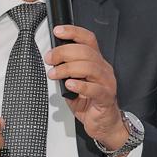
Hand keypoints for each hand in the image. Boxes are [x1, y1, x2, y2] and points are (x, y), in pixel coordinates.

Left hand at [44, 25, 126, 149]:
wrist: (104, 125)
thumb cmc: (90, 104)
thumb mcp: (74, 83)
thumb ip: (66, 72)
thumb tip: (51, 61)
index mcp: (96, 62)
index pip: (88, 40)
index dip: (73, 32)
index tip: (58, 31)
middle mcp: (103, 69)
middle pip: (85, 51)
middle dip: (63, 52)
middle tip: (49, 59)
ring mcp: (107, 83)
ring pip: (89, 67)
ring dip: (67, 69)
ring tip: (55, 74)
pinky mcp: (106, 98)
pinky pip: (95, 89)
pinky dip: (80, 85)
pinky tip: (69, 85)